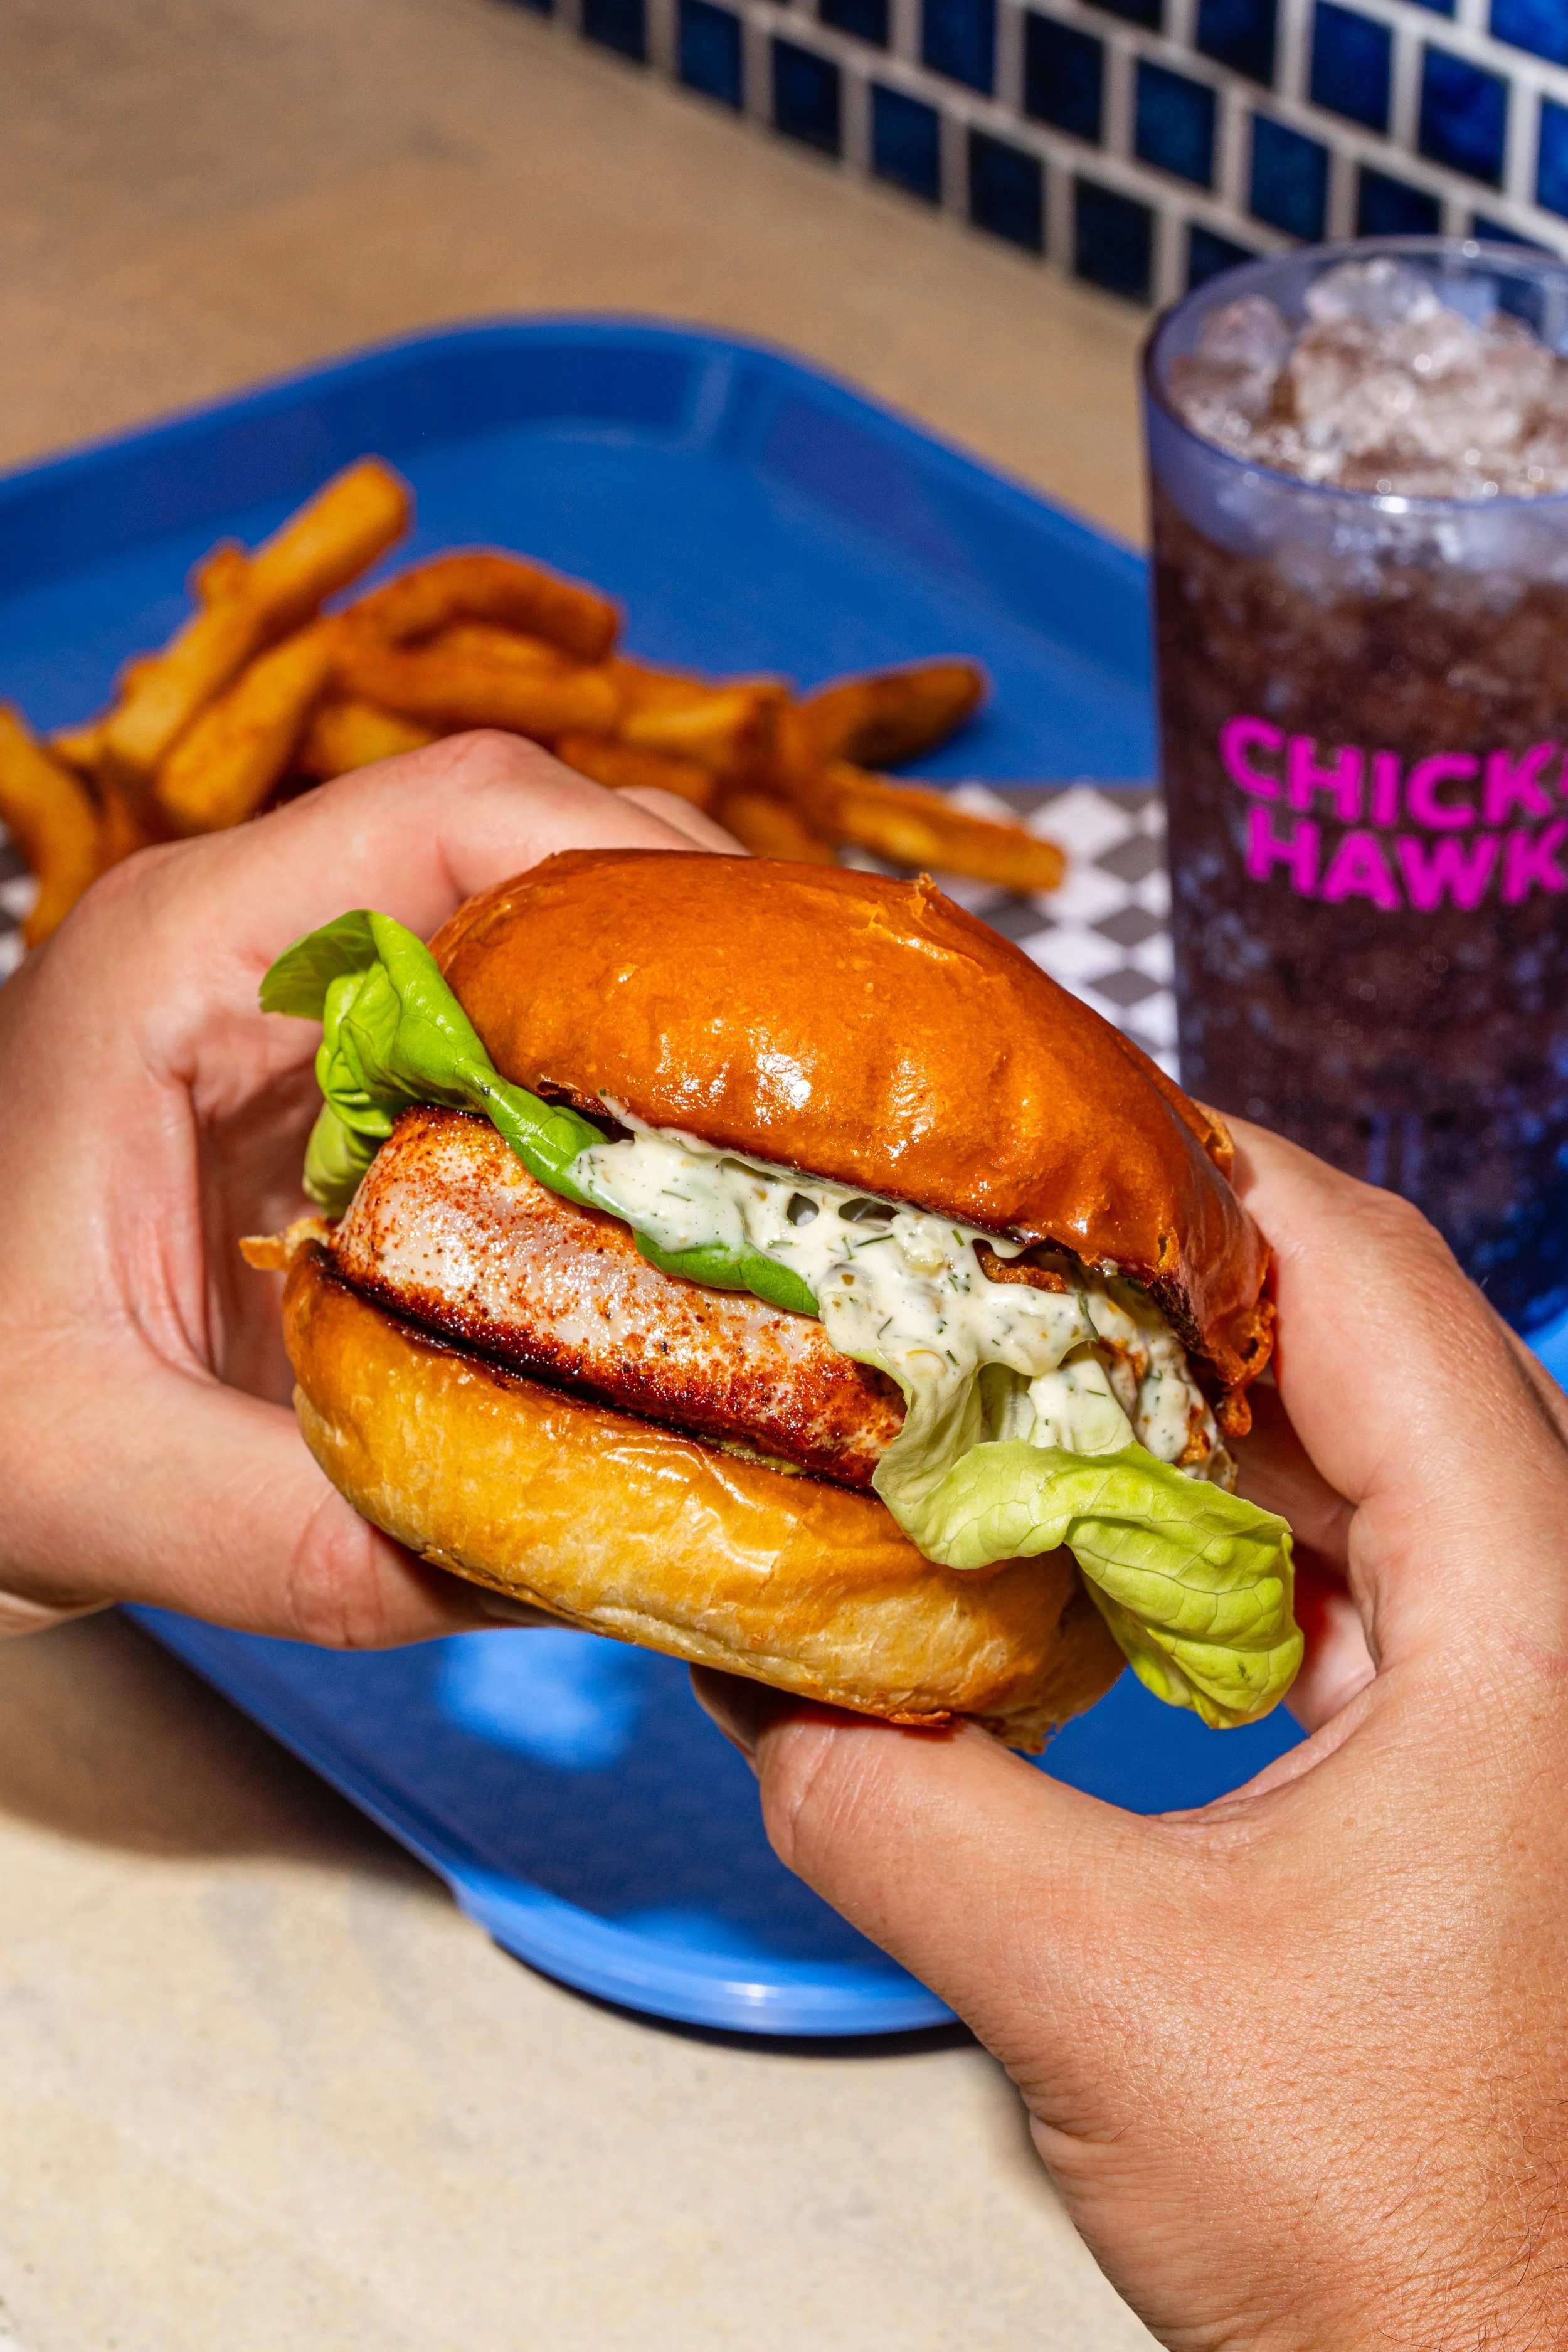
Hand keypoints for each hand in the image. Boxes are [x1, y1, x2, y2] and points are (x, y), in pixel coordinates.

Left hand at [0, 731, 726, 1640]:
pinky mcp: (340, 1092)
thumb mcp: (90, 1483)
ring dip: (674, 1017)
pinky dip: (619, 1097)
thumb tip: (561, 1562)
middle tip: (836, 1074)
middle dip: (704, 940)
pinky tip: (693, 1194)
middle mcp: (255, 946)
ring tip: (802, 1128)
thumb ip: (306, 1530)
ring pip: (540, 937)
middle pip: (535, 845)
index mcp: (178, 957)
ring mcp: (304, 1012)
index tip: (768, 992)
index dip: (640, 862)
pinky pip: (514, 1044)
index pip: (451, 808)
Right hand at [697, 1128, 1567, 2348]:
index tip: (1039, 1124)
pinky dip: (1221, 1514)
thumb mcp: (1096, 1997)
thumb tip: (733, 1665)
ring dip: (1191, 1396)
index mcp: (1533, 1616)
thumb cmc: (1402, 2231)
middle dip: (1170, 1272)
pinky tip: (1096, 1531)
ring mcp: (1533, 1672)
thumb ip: (888, 1810)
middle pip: (1370, 1337)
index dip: (1202, 1172)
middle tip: (988, 1225)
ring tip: (1015, 1353)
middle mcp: (1560, 1609)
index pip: (1371, 1283)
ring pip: (1364, 1446)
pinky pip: (1356, 1556)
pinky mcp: (1481, 1739)